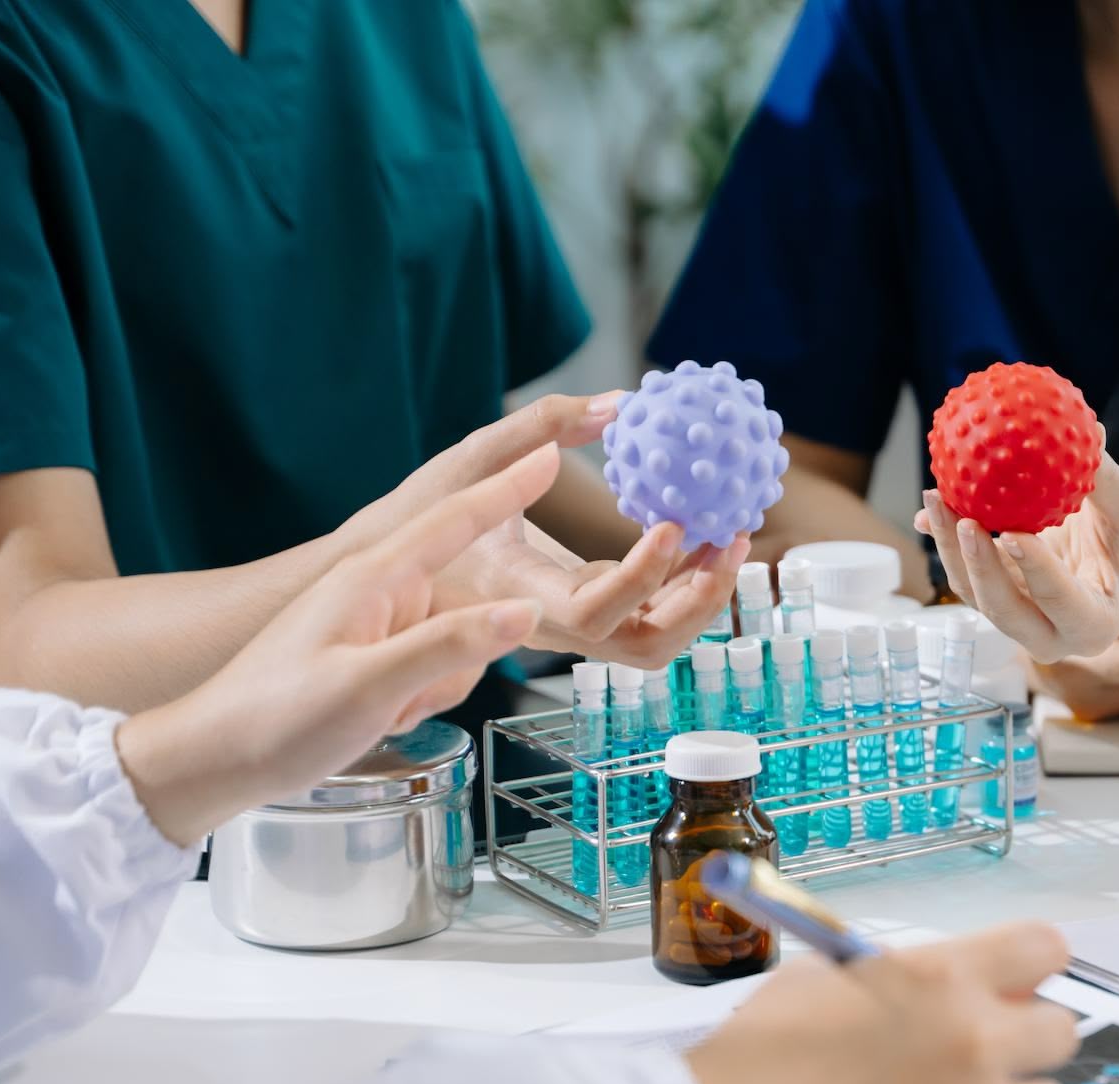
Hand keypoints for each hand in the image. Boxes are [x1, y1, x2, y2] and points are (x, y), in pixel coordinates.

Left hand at [117, 446, 556, 844]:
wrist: (210, 761)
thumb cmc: (273, 720)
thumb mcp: (371, 686)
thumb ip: (451, 646)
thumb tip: (523, 611)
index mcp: (373, 579)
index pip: (455, 522)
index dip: (507, 491)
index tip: (548, 456)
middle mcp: (376, 594)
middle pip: (467, 607)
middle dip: (454, 662)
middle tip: (403, 700)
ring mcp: (373, 626)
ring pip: (453, 648)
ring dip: (430, 690)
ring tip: (376, 714)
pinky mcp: (370, 656)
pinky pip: (429, 672)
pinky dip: (416, 700)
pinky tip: (374, 720)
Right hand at [353, 394, 747, 667]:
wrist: (386, 570)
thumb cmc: (416, 517)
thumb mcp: (469, 458)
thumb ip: (542, 427)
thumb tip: (621, 401)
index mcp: (521, 598)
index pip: (596, 612)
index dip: (644, 579)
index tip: (674, 525)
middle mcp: (552, 626)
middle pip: (645, 646)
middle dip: (699, 602)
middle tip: (733, 537)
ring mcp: (571, 626)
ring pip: (652, 639)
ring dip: (700, 595)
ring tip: (729, 533)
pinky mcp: (581, 612)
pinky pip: (643, 612)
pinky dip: (680, 582)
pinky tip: (700, 530)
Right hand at [683, 924, 1078, 1083]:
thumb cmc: (756, 1055)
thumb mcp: (824, 978)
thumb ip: (896, 979)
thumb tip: (937, 988)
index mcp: (941, 977)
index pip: (1044, 949)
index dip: (1034, 968)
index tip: (1016, 986)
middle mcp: (973, 1039)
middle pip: (1063, 1032)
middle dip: (1028, 1043)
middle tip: (982, 1059)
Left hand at [915, 448, 1118, 662]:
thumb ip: (1108, 479)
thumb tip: (1090, 431)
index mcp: (1094, 625)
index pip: (1061, 603)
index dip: (1035, 572)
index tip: (1011, 534)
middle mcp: (1052, 636)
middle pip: (1004, 610)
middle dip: (976, 565)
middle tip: (964, 518)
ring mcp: (1020, 622)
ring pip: (976, 594)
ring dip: (952, 548)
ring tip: (936, 498)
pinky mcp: (999, 600)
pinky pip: (968, 573)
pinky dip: (949, 540)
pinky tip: (932, 505)